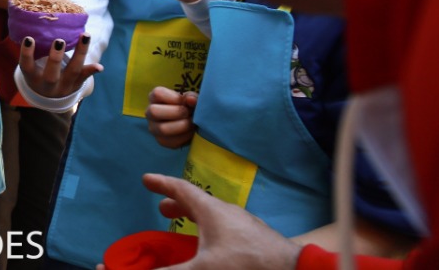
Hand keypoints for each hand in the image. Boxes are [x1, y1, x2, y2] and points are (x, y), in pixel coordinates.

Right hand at [17, 34, 101, 98]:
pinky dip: (91, 70)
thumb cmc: (37, 72)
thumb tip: (32, 24)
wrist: (49, 96)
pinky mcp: (76, 84)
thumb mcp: (30, 66)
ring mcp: (64, 86)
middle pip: (51, 75)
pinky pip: (84, 77)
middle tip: (59, 41)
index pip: (27, 66)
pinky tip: (99, 67)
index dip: (27, 54)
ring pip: (73, 71)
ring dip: (79, 53)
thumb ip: (31, 50)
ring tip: (85, 35)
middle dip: (55, 58)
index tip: (29, 38)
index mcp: (33, 78)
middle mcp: (48, 85)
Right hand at [141, 172, 302, 268]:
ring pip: (213, 214)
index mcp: (211, 211)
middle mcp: (227, 212)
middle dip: (177, 204)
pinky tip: (214, 245)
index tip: (146, 179)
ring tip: (185, 226)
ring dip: (195, 217)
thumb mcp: (205, 268)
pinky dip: (210, 229)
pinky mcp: (255, 237)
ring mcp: (243, 224)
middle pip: (197, 202)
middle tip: (162, 209)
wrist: (292, 269)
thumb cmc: (245, 263)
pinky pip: (225, 225)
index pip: (182, 190)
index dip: (163, 184)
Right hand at [146, 86, 198, 148]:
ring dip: (182, 126)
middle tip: (189, 113)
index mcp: (155, 98)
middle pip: (154, 111)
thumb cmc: (187, 106)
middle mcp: (150, 112)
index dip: (174, 97)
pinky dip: (185, 137)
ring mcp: (154, 128)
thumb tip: (191, 100)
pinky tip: (190, 132)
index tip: (185, 101)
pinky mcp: (162, 141)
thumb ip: (192, 97)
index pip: (157, 94)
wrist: (190, 123)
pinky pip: (171, 142)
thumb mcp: (190, 99)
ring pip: (162, 129)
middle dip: (176, 112)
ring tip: (192, 124)